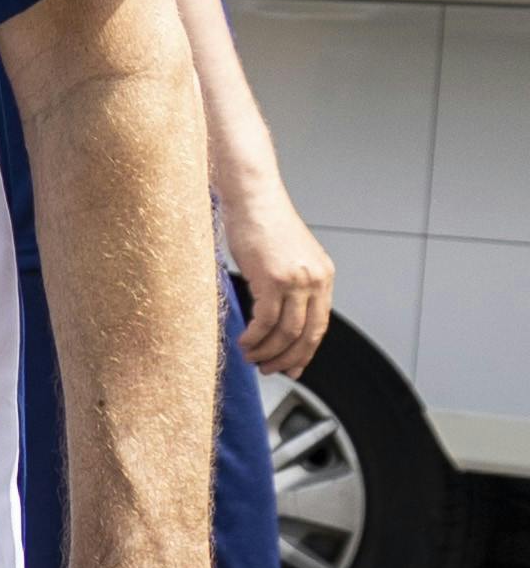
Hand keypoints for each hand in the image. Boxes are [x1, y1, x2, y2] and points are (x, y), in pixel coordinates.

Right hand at [226, 203, 333, 382]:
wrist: (254, 198)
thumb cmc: (264, 223)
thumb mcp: (287, 259)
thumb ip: (291, 286)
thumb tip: (279, 318)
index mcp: (323, 276)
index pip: (319, 325)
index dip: (305, 352)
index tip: (293, 367)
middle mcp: (315, 279)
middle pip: (305, 334)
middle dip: (286, 359)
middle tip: (269, 369)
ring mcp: (296, 280)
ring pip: (286, 332)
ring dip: (267, 351)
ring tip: (251, 356)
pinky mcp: (273, 279)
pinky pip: (266, 321)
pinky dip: (255, 337)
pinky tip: (245, 341)